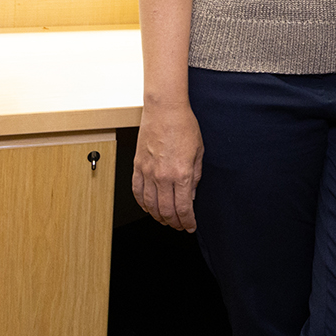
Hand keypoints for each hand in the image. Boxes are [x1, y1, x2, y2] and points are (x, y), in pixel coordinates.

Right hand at [132, 101, 203, 231]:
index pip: (183, 208)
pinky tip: (148, 207)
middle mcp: (163, 176)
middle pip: (166, 211)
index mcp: (181, 174)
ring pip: (150, 205)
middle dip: (174, 223)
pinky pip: (137, 192)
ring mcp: (147, 172)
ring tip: (165, 220)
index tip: (190, 226)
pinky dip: (143, 203)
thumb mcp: (198, 152)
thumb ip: (194, 176)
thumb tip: (191, 195)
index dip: (188, 221)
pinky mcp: (137, 166)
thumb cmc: (184, 126)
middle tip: (179, 225)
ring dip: (158, 216)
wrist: (165, 110)